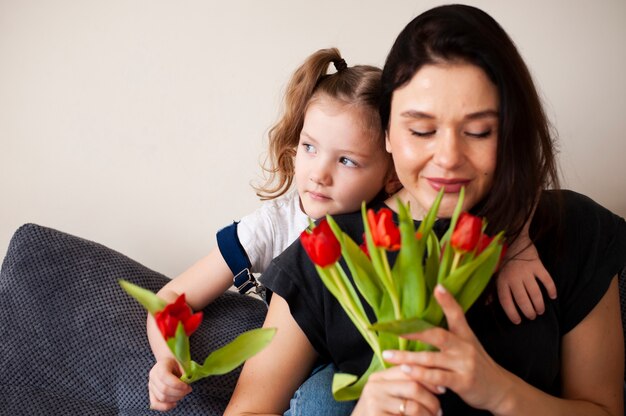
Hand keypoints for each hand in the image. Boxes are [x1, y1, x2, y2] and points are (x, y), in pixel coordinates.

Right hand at [148, 358, 192, 410]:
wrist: (169, 363)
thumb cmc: (177, 363)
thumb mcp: (182, 363)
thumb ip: (184, 372)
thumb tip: (187, 382)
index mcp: (160, 366)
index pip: (164, 377)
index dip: (177, 384)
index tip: (187, 386)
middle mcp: (153, 376)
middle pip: (164, 389)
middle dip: (179, 393)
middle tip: (188, 390)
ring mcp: (151, 385)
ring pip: (161, 398)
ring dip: (175, 398)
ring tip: (183, 394)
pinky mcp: (151, 393)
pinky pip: (155, 404)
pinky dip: (165, 406)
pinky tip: (174, 403)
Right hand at [352, 366, 440, 415]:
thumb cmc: (379, 414)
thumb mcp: (387, 396)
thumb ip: (404, 385)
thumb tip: (437, 383)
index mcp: (378, 377)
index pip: (407, 369)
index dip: (428, 378)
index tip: (441, 389)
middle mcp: (374, 387)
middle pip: (413, 386)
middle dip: (431, 400)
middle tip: (439, 411)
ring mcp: (375, 403)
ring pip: (413, 406)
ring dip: (428, 415)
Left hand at [383, 285, 512, 412]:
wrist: (500, 390)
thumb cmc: (477, 366)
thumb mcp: (468, 345)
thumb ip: (450, 336)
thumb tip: (424, 323)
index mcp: (465, 335)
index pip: (457, 314)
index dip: (448, 301)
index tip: (437, 286)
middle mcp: (465, 347)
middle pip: (438, 335)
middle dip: (413, 332)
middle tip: (393, 330)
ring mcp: (464, 364)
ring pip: (432, 358)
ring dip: (408, 358)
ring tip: (389, 356)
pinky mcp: (463, 382)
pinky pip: (437, 378)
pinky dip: (420, 375)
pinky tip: (406, 372)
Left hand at [497, 242, 556, 323]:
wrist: (514, 240)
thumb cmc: (503, 261)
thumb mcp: (494, 274)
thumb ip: (491, 289)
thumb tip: (487, 305)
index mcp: (502, 281)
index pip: (506, 302)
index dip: (512, 313)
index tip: (518, 321)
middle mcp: (513, 277)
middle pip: (522, 300)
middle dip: (528, 312)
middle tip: (532, 317)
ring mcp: (526, 271)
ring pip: (535, 294)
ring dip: (539, 305)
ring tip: (540, 311)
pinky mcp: (538, 266)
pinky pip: (547, 280)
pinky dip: (551, 289)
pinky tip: (553, 297)